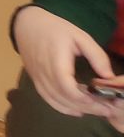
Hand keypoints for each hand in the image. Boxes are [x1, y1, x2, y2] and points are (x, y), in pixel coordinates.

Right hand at [16, 5, 120, 119]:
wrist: (26, 25)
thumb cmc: (55, 29)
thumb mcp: (80, 37)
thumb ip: (96, 56)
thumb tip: (109, 76)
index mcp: (56, 61)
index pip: (67, 87)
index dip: (84, 99)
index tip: (103, 103)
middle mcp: (44, 73)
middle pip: (63, 98)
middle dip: (86, 107)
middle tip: (106, 111)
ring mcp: (37, 78)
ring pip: (55, 101)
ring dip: (76, 109)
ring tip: (95, 111)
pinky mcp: (35, 80)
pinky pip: (47, 98)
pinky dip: (62, 107)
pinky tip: (76, 110)